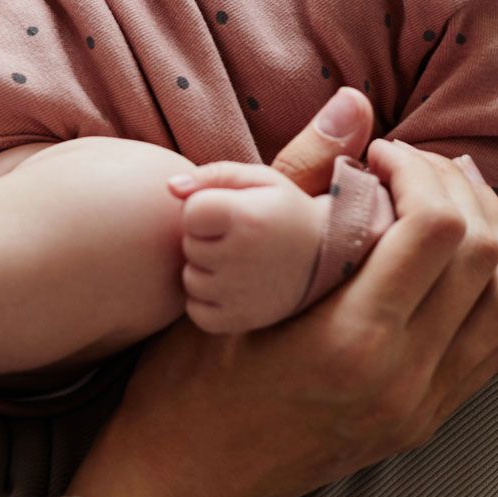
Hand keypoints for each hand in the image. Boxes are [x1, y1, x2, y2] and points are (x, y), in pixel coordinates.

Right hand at [67, 92, 497, 496]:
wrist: (182, 480)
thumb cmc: (188, 377)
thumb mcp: (226, 270)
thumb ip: (294, 179)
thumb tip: (352, 102)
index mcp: (354, 340)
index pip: (438, 230)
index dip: (420, 170)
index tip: (379, 155)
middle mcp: (403, 379)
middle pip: (485, 257)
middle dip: (458, 191)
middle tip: (412, 167)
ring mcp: (420, 409)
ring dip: (489, 239)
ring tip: (445, 200)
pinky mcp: (423, 424)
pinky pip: (495, 349)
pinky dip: (491, 292)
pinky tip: (457, 262)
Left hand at [171, 163, 325, 332]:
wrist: (328, 256)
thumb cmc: (284, 210)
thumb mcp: (259, 179)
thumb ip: (212, 176)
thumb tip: (170, 187)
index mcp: (246, 217)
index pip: (190, 212)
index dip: (205, 208)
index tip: (229, 211)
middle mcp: (241, 258)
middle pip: (188, 246)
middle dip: (205, 239)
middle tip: (237, 237)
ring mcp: (240, 294)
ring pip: (190, 279)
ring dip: (205, 270)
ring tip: (237, 260)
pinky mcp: (240, 320)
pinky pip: (196, 312)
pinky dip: (206, 301)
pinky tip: (232, 285)